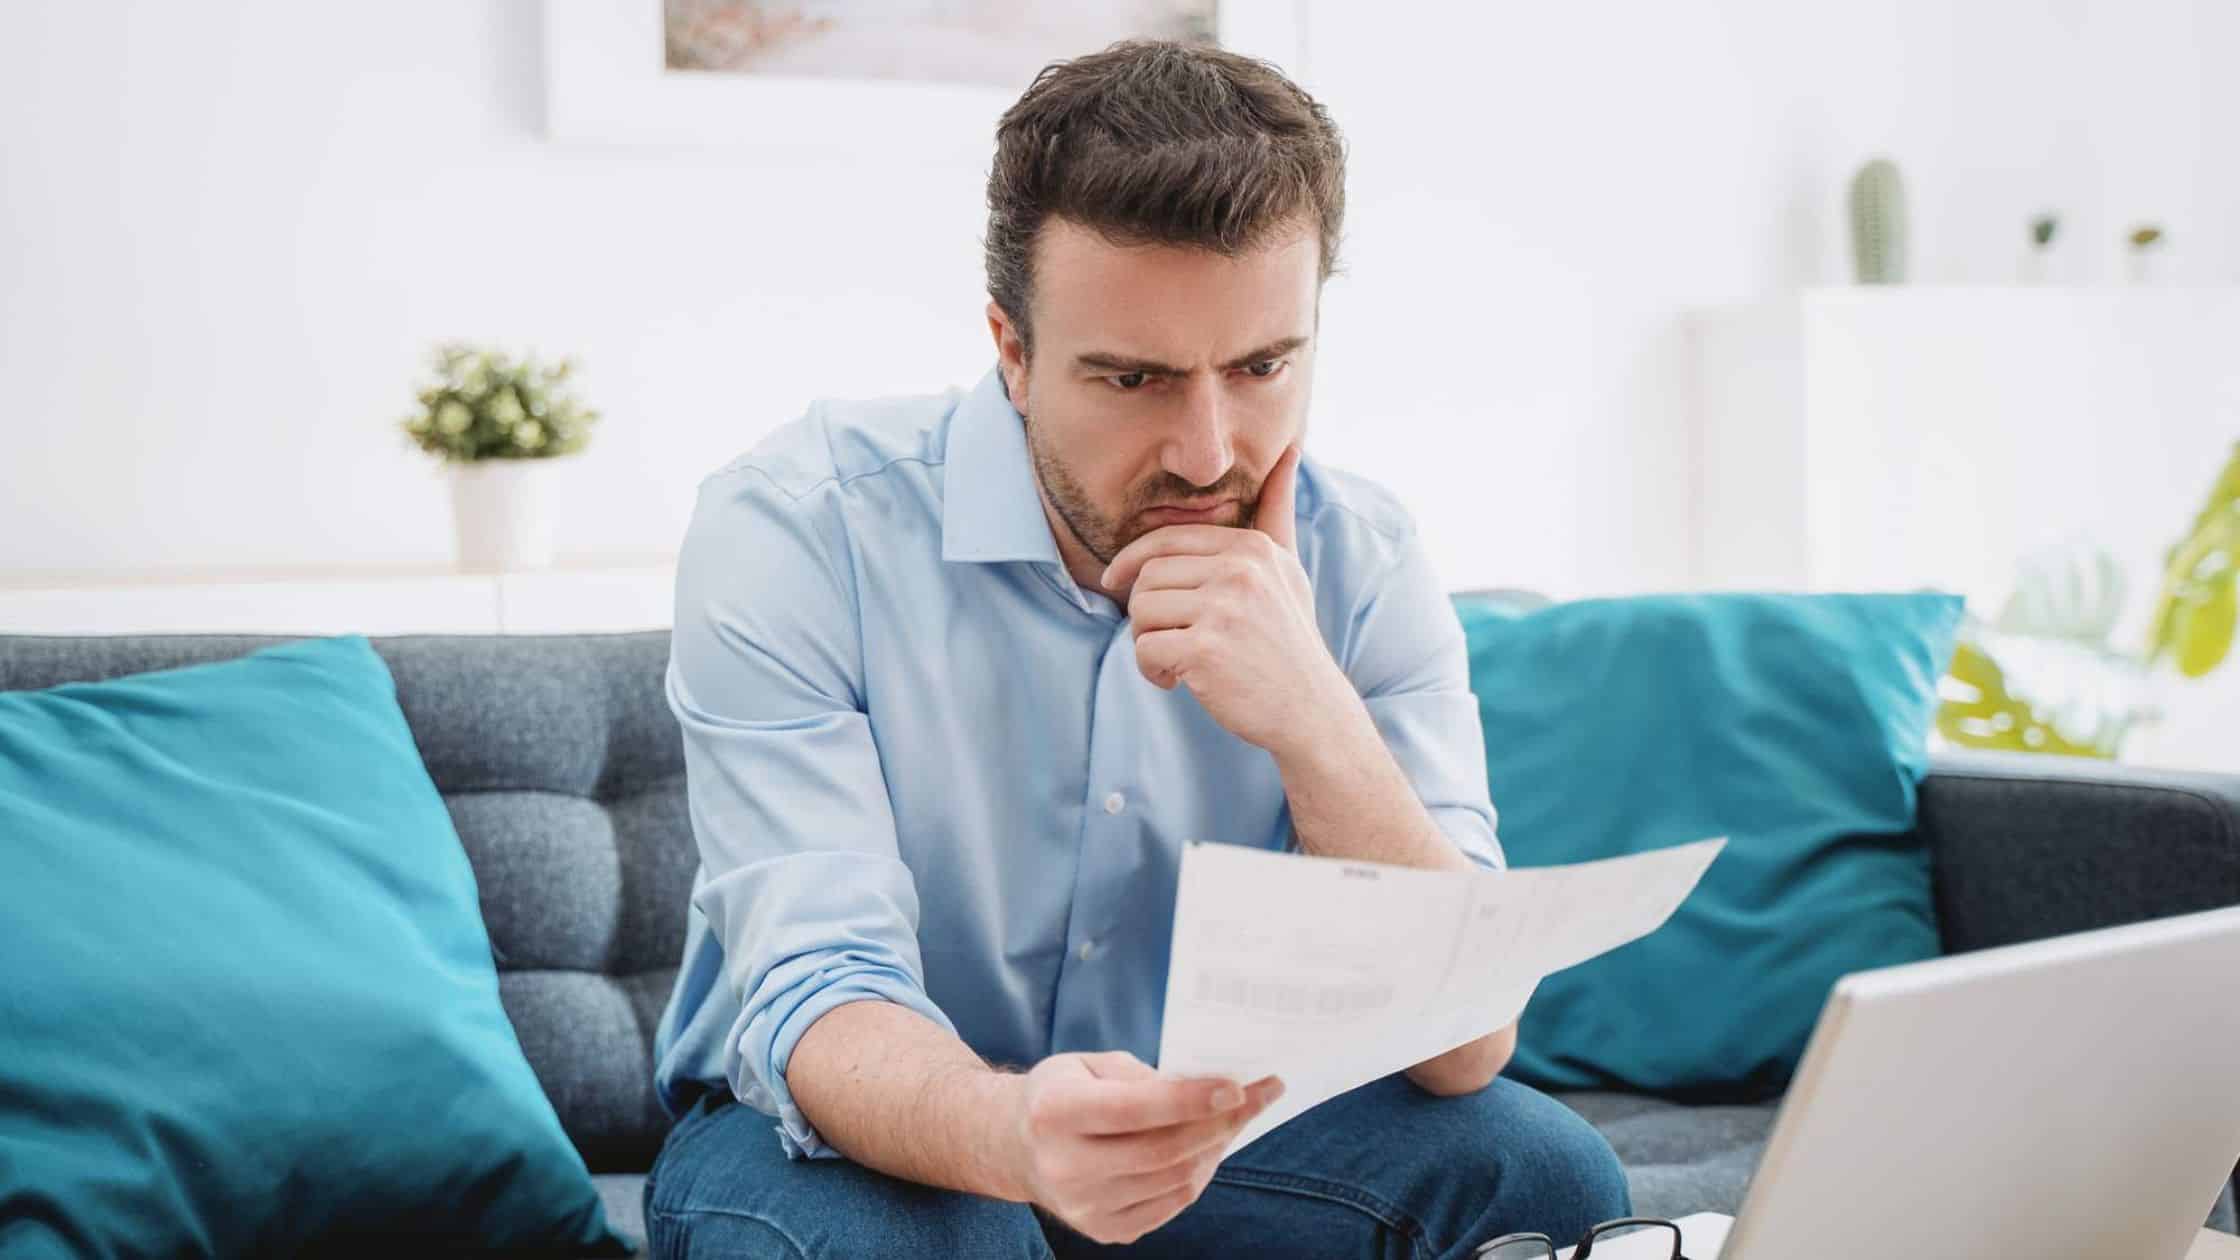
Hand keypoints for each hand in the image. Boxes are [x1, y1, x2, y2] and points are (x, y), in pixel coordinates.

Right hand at [1005, 1050, 1284, 1245]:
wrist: (1018, 1148)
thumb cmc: (1063, 1094)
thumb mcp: (1090, 1064)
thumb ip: (1143, 1076)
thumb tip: (1208, 1090)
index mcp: (1055, 1113)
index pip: (1135, 1109)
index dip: (1190, 1099)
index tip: (1237, 1085)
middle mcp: (1065, 1166)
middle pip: (1163, 1151)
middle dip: (1219, 1123)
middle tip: (1255, 1098)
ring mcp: (1084, 1207)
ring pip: (1175, 1180)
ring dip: (1214, 1147)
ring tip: (1233, 1118)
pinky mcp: (1104, 1230)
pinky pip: (1171, 1204)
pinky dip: (1197, 1174)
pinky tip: (1206, 1148)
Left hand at [1100, 445, 1356, 754]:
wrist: (1311, 710)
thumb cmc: (1290, 640)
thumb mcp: (1289, 569)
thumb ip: (1277, 513)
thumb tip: (1288, 452)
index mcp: (1252, 548)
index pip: (1167, 541)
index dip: (1132, 561)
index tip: (1116, 581)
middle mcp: (1239, 571)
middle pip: (1147, 577)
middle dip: (1145, 611)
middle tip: (1168, 638)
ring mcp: (1223, 609)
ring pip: (1141, 612)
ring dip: (1148, 643)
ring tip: (1178, 661)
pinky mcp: (1206, 649)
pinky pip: (1144, 650)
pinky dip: (1152, 672)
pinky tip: (1179, 682)